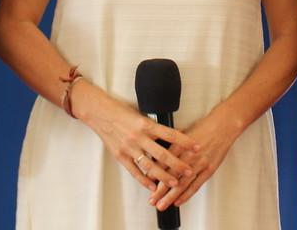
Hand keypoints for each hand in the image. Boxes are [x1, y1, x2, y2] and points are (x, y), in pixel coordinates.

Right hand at [73, 81, 198, 192]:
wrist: (99, 113)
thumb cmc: (121, 111)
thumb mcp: (140, 115)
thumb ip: (153, 127)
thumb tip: (171, 136)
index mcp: (146, 124)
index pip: (170, 134)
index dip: (185, 141)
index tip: (197, 146)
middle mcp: (138, 137)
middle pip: (162, 154)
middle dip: (177, 164)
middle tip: (189, 171)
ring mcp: (129, 148)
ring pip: (150, 166)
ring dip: (164, 176)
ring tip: (175, 183)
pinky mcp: (120, 156)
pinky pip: (134, 171)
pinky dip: (144, 180)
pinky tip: (153, 186)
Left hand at [150, 104, 241, 209]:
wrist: (222, 126)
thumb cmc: (203, 128)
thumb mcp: (183, 132)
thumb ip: (171, 144)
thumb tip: (158, 153)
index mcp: (179, 145)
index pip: (162, 163)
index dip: (153, 174)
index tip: (146, 183)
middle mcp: (188, 155)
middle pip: (170, 176)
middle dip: (159, 191)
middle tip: (151, 200)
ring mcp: (199, 164)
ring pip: (182, 183)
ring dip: (170, 196)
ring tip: (162, 205)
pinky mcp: (209, 169)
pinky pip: (196, 185)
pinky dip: (186, 195)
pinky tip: (178, 201)